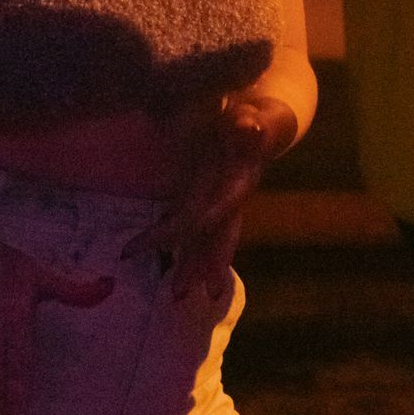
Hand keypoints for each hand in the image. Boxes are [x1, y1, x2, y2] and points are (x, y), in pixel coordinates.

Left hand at [126, 96, 291, 300]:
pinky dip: (172, 238)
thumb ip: (250, 125)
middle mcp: (228, 202)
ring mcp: (215, 204)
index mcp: (239, 185)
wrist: (258, 126)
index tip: (176, 233)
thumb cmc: (254, 121)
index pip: (219, 208)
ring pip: (201, 240)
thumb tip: (247, 126)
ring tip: (176, 294)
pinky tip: (155, 247)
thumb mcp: (252, 118)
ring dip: (189, 265)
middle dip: (201, 267)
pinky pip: (186, 224)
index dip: (201, 222)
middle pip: (215, 239)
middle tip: (182, 295)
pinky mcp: (202, 197)